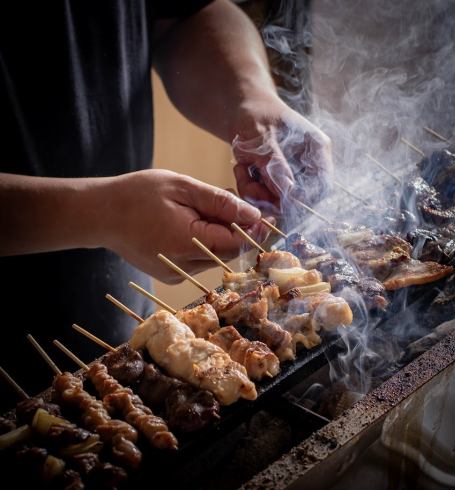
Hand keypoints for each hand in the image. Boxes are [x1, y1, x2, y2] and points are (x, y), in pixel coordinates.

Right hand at [105, 169, 267, 283]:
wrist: (99, 214)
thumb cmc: (137, 195)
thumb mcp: (181, 188)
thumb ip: (219, 202)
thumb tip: (253, 215)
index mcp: (187, 243)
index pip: (236, 243)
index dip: (254, 230)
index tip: (266, 215)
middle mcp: (183, 266)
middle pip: (228, 253)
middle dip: (239, 231)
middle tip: (238, 206)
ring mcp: (175, 274)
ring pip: (215, 257)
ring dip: (221, 236)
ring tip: (208, 209)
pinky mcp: (170, 275)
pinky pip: (199, 260)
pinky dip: (205, 243)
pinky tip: (193, 223)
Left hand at [231, 95, 332, 211]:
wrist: (241, 107)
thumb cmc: (255, 115)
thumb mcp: (262, 139)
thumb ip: (276, 165)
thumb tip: (290, 193)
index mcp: (316, 149)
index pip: (322, 186)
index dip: (302, 198)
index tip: (275, 199)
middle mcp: (310, 165)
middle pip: (300, 199)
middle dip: (271, 197)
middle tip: (248, 183)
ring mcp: (294, 174)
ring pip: (280, 202)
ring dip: (256, 193)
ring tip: (241, 169)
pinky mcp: (278, 181)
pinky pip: (267, 198)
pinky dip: (251, 189)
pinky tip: (242, 169)